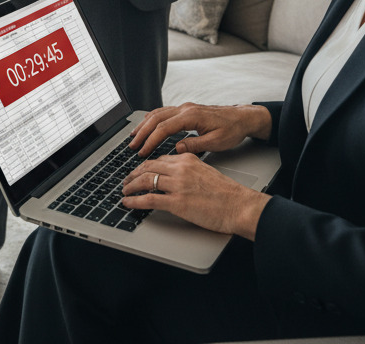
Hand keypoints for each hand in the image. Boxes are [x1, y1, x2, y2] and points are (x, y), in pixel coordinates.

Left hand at [121, 152, 270, 239]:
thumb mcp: (206, 171)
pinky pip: (149, 199)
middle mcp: (180, 169)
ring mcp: (178, 185)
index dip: (145, 166)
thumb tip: (175, 175)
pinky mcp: (177, 202)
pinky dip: (135, 200)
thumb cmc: (227, 193)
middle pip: (148, 166)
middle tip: (126, 180)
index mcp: (187, 159)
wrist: (239, 205)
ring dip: (131, 186)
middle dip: (133, 174)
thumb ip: (189, 170)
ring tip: (125, 191)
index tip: (139, 171)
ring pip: (146, 180)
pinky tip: (128, 203)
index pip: (159, 159)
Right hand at [128, 102, 271, 156]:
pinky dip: (152, 120)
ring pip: (158, 113)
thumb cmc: (232, 130)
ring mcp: (184, 108)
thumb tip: (177, 149)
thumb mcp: (217, 142)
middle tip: (132, 145)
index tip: (142, 152)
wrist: (242, 118)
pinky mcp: (185, 110)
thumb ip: (195, 145)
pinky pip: (164, 112)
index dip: (151, 140)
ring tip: (134, 137)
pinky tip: (147, 127)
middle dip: (142, 132)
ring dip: (144, 125)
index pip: (164, 128)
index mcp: (192, 116)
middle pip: (156, 118)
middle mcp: (185, 109)